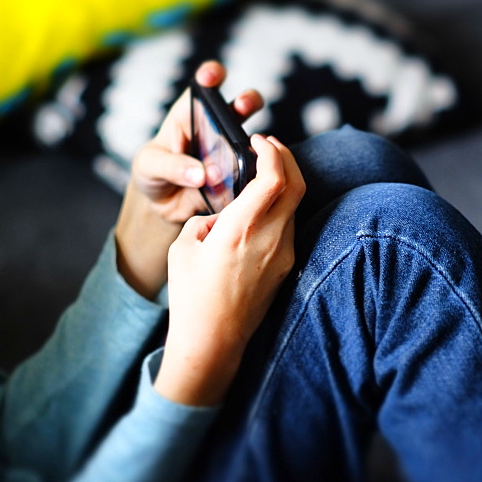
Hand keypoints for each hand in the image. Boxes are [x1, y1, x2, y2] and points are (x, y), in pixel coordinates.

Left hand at [114, 61, 263, 298]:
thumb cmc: (152, 174)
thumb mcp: (149, 166)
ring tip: (251, 151)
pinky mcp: (239, 177)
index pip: (205, 85)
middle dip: (248, 101)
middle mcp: (217, 129)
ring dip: (259, 143)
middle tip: (242, 107)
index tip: (211, 77)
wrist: (161, 207)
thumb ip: (171, 166)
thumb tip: (201, 174)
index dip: (212, 74)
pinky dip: (254, 177)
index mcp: (191, 114)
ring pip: (255, 140)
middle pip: (242, 106)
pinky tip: (249, 184)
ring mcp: (232, 153)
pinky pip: (252, 175)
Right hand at [154, 135, 305, 405]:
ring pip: (295, 205)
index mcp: (241, 229)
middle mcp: (270, 239)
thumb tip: (222, 216)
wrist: (212, 341)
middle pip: (297, 184)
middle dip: (286, 157)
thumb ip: (206, 219)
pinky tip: (264, 207)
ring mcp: (283, 254)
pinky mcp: (286, 267)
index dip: (271, 151)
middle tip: (268, 145)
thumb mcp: (184, 246)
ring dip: (284, 182)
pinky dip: (281, 206)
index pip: (274, 177)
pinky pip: (290, 226)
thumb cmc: (191, 295)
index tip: (258, 140)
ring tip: (263, 173)